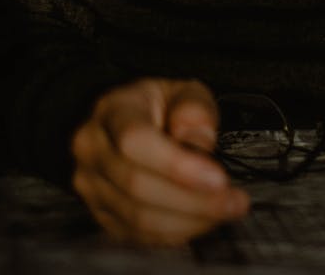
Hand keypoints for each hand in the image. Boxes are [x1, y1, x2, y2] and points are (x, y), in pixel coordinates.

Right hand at [70, 77, 249, 245]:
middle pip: (137, 185)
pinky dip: (176, 231)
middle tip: (233, 200)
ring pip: (137, 216)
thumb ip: (195, 109)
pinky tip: (203, 219)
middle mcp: (91, 149)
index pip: (135, 140)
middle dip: (192, 199)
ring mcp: (91, 186)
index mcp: (111, 110)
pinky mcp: (101, 214)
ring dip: (189, 220)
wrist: (132, 120)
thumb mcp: (185, 91)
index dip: (176, 165)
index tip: (219, 178)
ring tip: (226, 209)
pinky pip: (138, 234)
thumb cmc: (163, 106)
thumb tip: (199, 146)